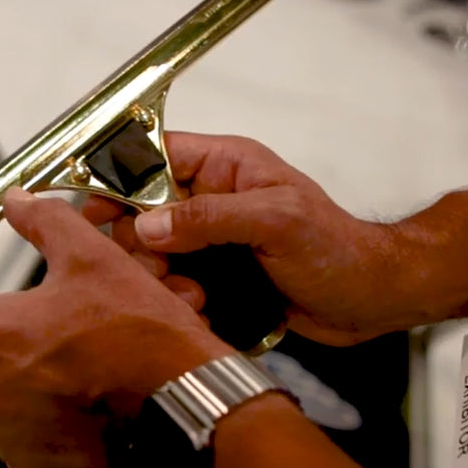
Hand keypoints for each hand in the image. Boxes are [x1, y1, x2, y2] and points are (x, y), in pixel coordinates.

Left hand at [0, 188, 233, 467]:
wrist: (188, 410)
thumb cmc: (143, 343)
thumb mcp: (95, 263)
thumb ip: (47, 226)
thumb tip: (22, 202)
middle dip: (20, 348)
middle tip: (72, 337)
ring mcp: (12, 436)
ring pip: (11, 400)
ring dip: (40, 385)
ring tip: (93, 371)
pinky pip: (33, 439)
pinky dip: (57, 422)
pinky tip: (97, 404)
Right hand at [84, 132, 398, 345]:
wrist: (372, 298)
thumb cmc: (338, 250)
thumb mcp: (276, 222)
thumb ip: (210, 218)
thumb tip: (147, 225)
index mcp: (225, 166)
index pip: (153, 158)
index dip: (118, 181)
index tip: (94, 212)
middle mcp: (213, 198)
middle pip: (142, 212)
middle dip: (140, 245)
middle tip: (156, 272)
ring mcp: (213, 238)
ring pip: (154, 253)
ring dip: (160, 278)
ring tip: (191, 297)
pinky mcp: (217, 274)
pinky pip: (175, 283)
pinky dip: (177, 299)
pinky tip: (200, 310)